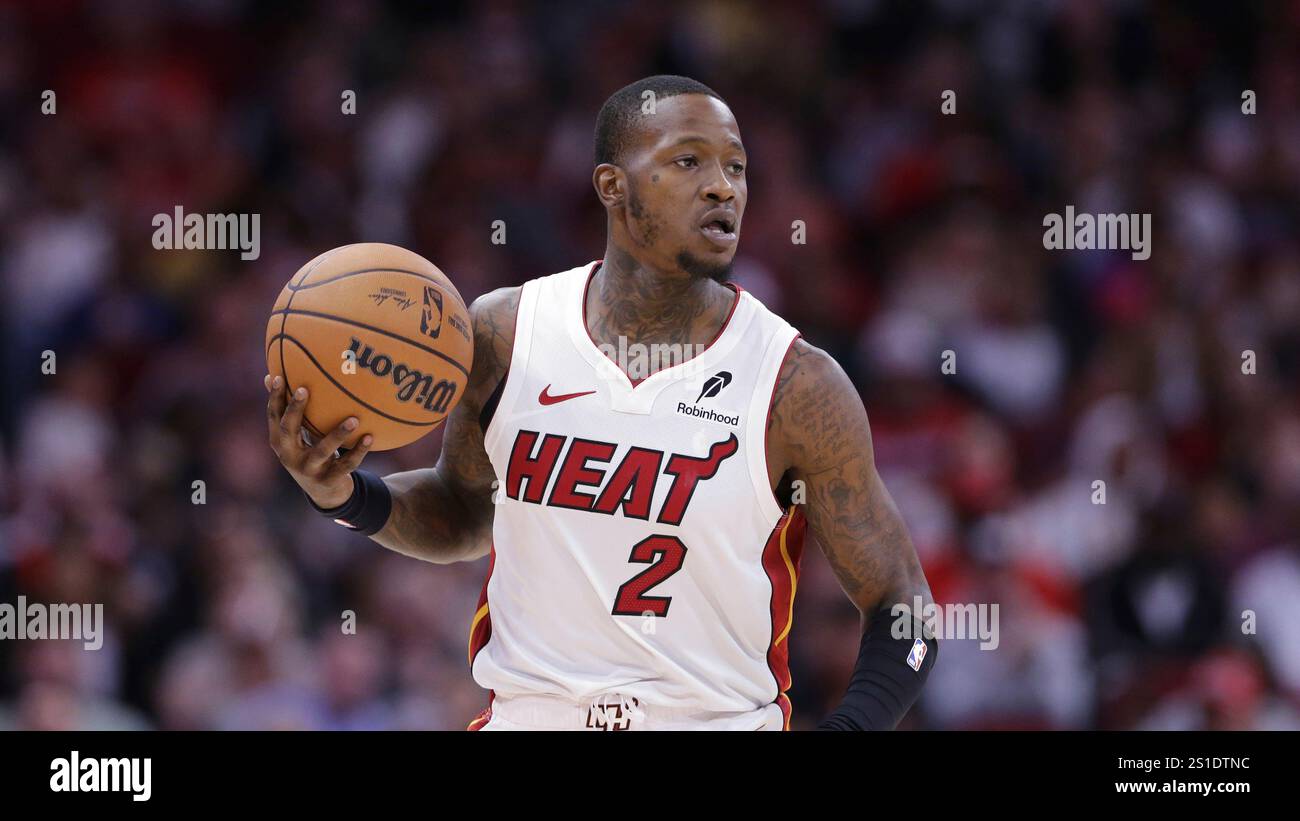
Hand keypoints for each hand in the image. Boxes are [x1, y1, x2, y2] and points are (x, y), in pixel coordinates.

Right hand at [265, 374, 372, 508]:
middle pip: (288, 430)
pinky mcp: (328, 480)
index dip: (274, 397)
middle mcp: (289, 456)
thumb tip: (272, 375)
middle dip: (295, 410)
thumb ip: (289, 411)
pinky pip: (346, 464)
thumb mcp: (297, 436)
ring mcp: (308, 470)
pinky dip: (359, 451)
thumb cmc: (310, 454)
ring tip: (353, 419)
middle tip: (306, 389)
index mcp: (280, 442)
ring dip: (338, 434)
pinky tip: (370, 437)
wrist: (326, 494)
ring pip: (322, 451)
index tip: (279, 376)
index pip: (273, 416)